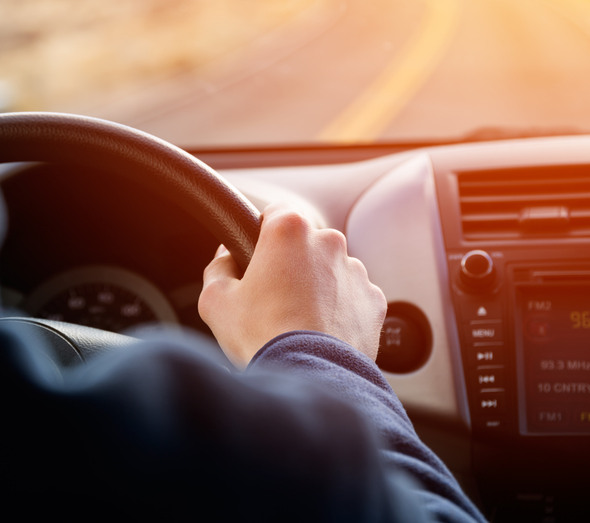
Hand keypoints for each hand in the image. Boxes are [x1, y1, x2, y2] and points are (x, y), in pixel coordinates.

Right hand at [199, 202, 385, 368]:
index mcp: (289, 231)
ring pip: (329, 269)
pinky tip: (319, 332)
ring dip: (316, 286)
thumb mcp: (215, 300)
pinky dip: (338, 309)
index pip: (274, 212)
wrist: (310, 377)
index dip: (261, 233)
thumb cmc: (263, 337)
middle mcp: (328, 242)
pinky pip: (352, 296)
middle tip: (270, 297)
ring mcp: (355, 271)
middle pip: (304, 242)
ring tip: (296, 320)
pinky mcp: (374, 300)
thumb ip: (217, 268)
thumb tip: (225, 260)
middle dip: (289, 263)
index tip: (255, 256)